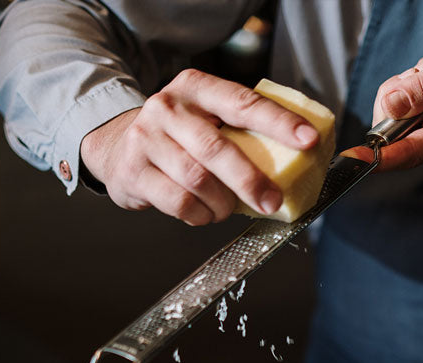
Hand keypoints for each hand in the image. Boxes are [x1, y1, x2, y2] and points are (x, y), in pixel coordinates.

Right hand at [79, 69, 320, 225]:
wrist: (114, 147)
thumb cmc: (174, 136)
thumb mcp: (202, 118)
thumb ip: (236, 130)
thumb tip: (292, 161)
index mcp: (195, 87)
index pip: (243, 103)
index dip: (278, 122)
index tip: (308, 140)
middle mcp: (168, 108)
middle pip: (217, 149)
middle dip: (250, 180)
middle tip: (271, 201)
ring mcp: (146, 140)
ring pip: (197, 180)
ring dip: (222, 203)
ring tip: (229, 209)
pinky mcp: (133, 172)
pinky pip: (177, 202)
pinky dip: (199, 215)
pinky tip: (204, 214)